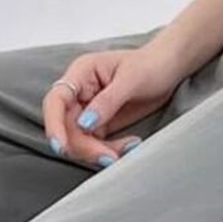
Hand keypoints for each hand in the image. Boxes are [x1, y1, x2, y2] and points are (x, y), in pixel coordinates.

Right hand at [42, 43, 181, 168]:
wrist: (169, 69)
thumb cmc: (152, 64)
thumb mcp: (132, 79)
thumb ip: (107, 102)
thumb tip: (85, 123)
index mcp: (81, 73)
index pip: (56, 100)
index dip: (54, 125)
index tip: (61, 147)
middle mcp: (79, 92)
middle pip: (66, 127)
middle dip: (85, 146)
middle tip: (109, 157)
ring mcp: (87, 110)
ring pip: (79, 140)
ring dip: (99, 152)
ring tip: (127, 149)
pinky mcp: (99, 125)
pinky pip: (95, 144)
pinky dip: (110, 151)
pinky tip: (130, 145)